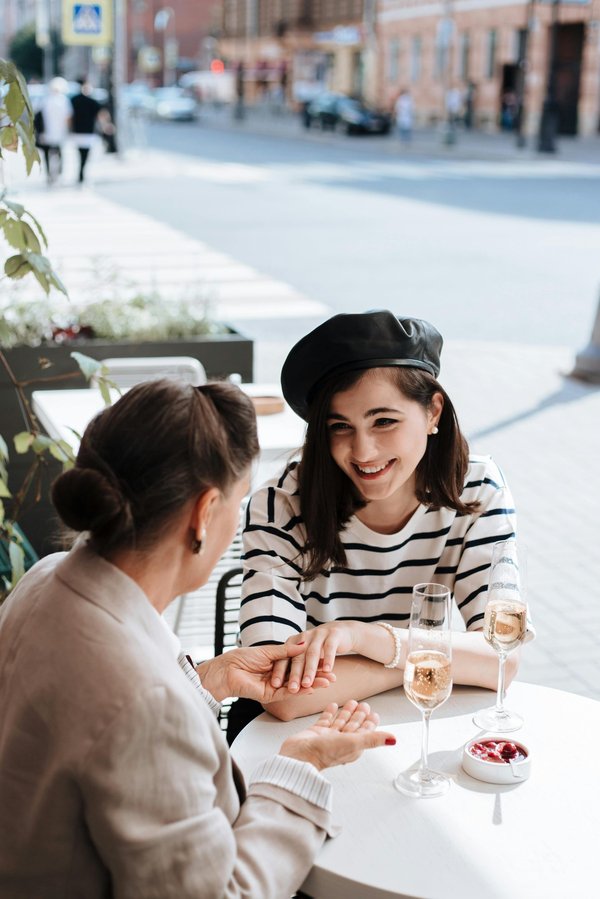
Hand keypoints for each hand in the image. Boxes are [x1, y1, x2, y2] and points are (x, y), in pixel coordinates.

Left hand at [197, 643, 334, 703]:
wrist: (225, 670)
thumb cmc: (242, 658)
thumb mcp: (269, 651)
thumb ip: (287, 651)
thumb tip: (304, 644)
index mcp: (277, 663)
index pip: (299, 664)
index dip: (313, 664)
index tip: (327, 662)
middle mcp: (278, 675)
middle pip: (301, 676)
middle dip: (317, 676)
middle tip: (333, 676)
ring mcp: (274, 686)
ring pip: (297, 686)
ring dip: (313, 685)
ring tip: (328, 682)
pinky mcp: (269, 695)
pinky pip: (287, 693)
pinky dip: (300, 691)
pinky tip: (312, 689)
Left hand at [271, 621, 362, 692]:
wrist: (341, 631)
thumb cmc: (318, 645)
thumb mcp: (304, 652)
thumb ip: (294, 663)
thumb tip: (280, 681)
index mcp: (293, 641)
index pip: (284, 657)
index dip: (280, 670)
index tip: (274, 684)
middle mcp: (304, 637)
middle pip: (297, 657)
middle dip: (294, 674)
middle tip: (292, 688)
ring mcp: (319, 635)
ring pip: (312, 654)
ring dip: (309, 670)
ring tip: (307, 684)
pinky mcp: (334, 635)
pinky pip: (329, 648)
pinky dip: (328, 659)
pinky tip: (327, 670)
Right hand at [279, 700, 395, 770]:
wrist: (300, 756)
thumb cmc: (326, 753)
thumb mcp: (354, 743)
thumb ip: (373, 739)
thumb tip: (394, 740)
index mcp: (353, 746)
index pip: (365, 732)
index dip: (370, 723)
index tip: (374, 714)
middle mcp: (341, 742)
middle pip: (353, 726)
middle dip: (359, 715)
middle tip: (364, 704)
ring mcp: (328, 737)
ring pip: (340, 722)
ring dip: (346, 712)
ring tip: (351, 702)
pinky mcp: (316, 733)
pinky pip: (326, 720)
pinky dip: (331, 713)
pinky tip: (333, 706)